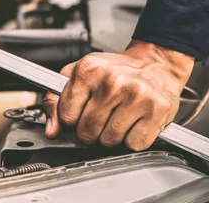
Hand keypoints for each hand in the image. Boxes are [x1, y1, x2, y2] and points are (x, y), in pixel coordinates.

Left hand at [43, 40, 193, 150]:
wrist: (155, 63)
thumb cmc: (115, 70)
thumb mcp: (78, 74)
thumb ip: (56, 100)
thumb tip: (52, 130)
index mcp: (89, 70)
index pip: (66, 115)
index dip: (71, 120)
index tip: (80, 113)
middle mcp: (112, 82)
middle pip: (87, 132)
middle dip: (91, 130)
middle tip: (102, 116)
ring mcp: (136, 96)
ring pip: (109, 141)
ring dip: (112, 136)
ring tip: (119, 117)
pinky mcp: (157, 110)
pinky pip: (134, 144)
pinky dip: (133, 139)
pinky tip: (135, 121)